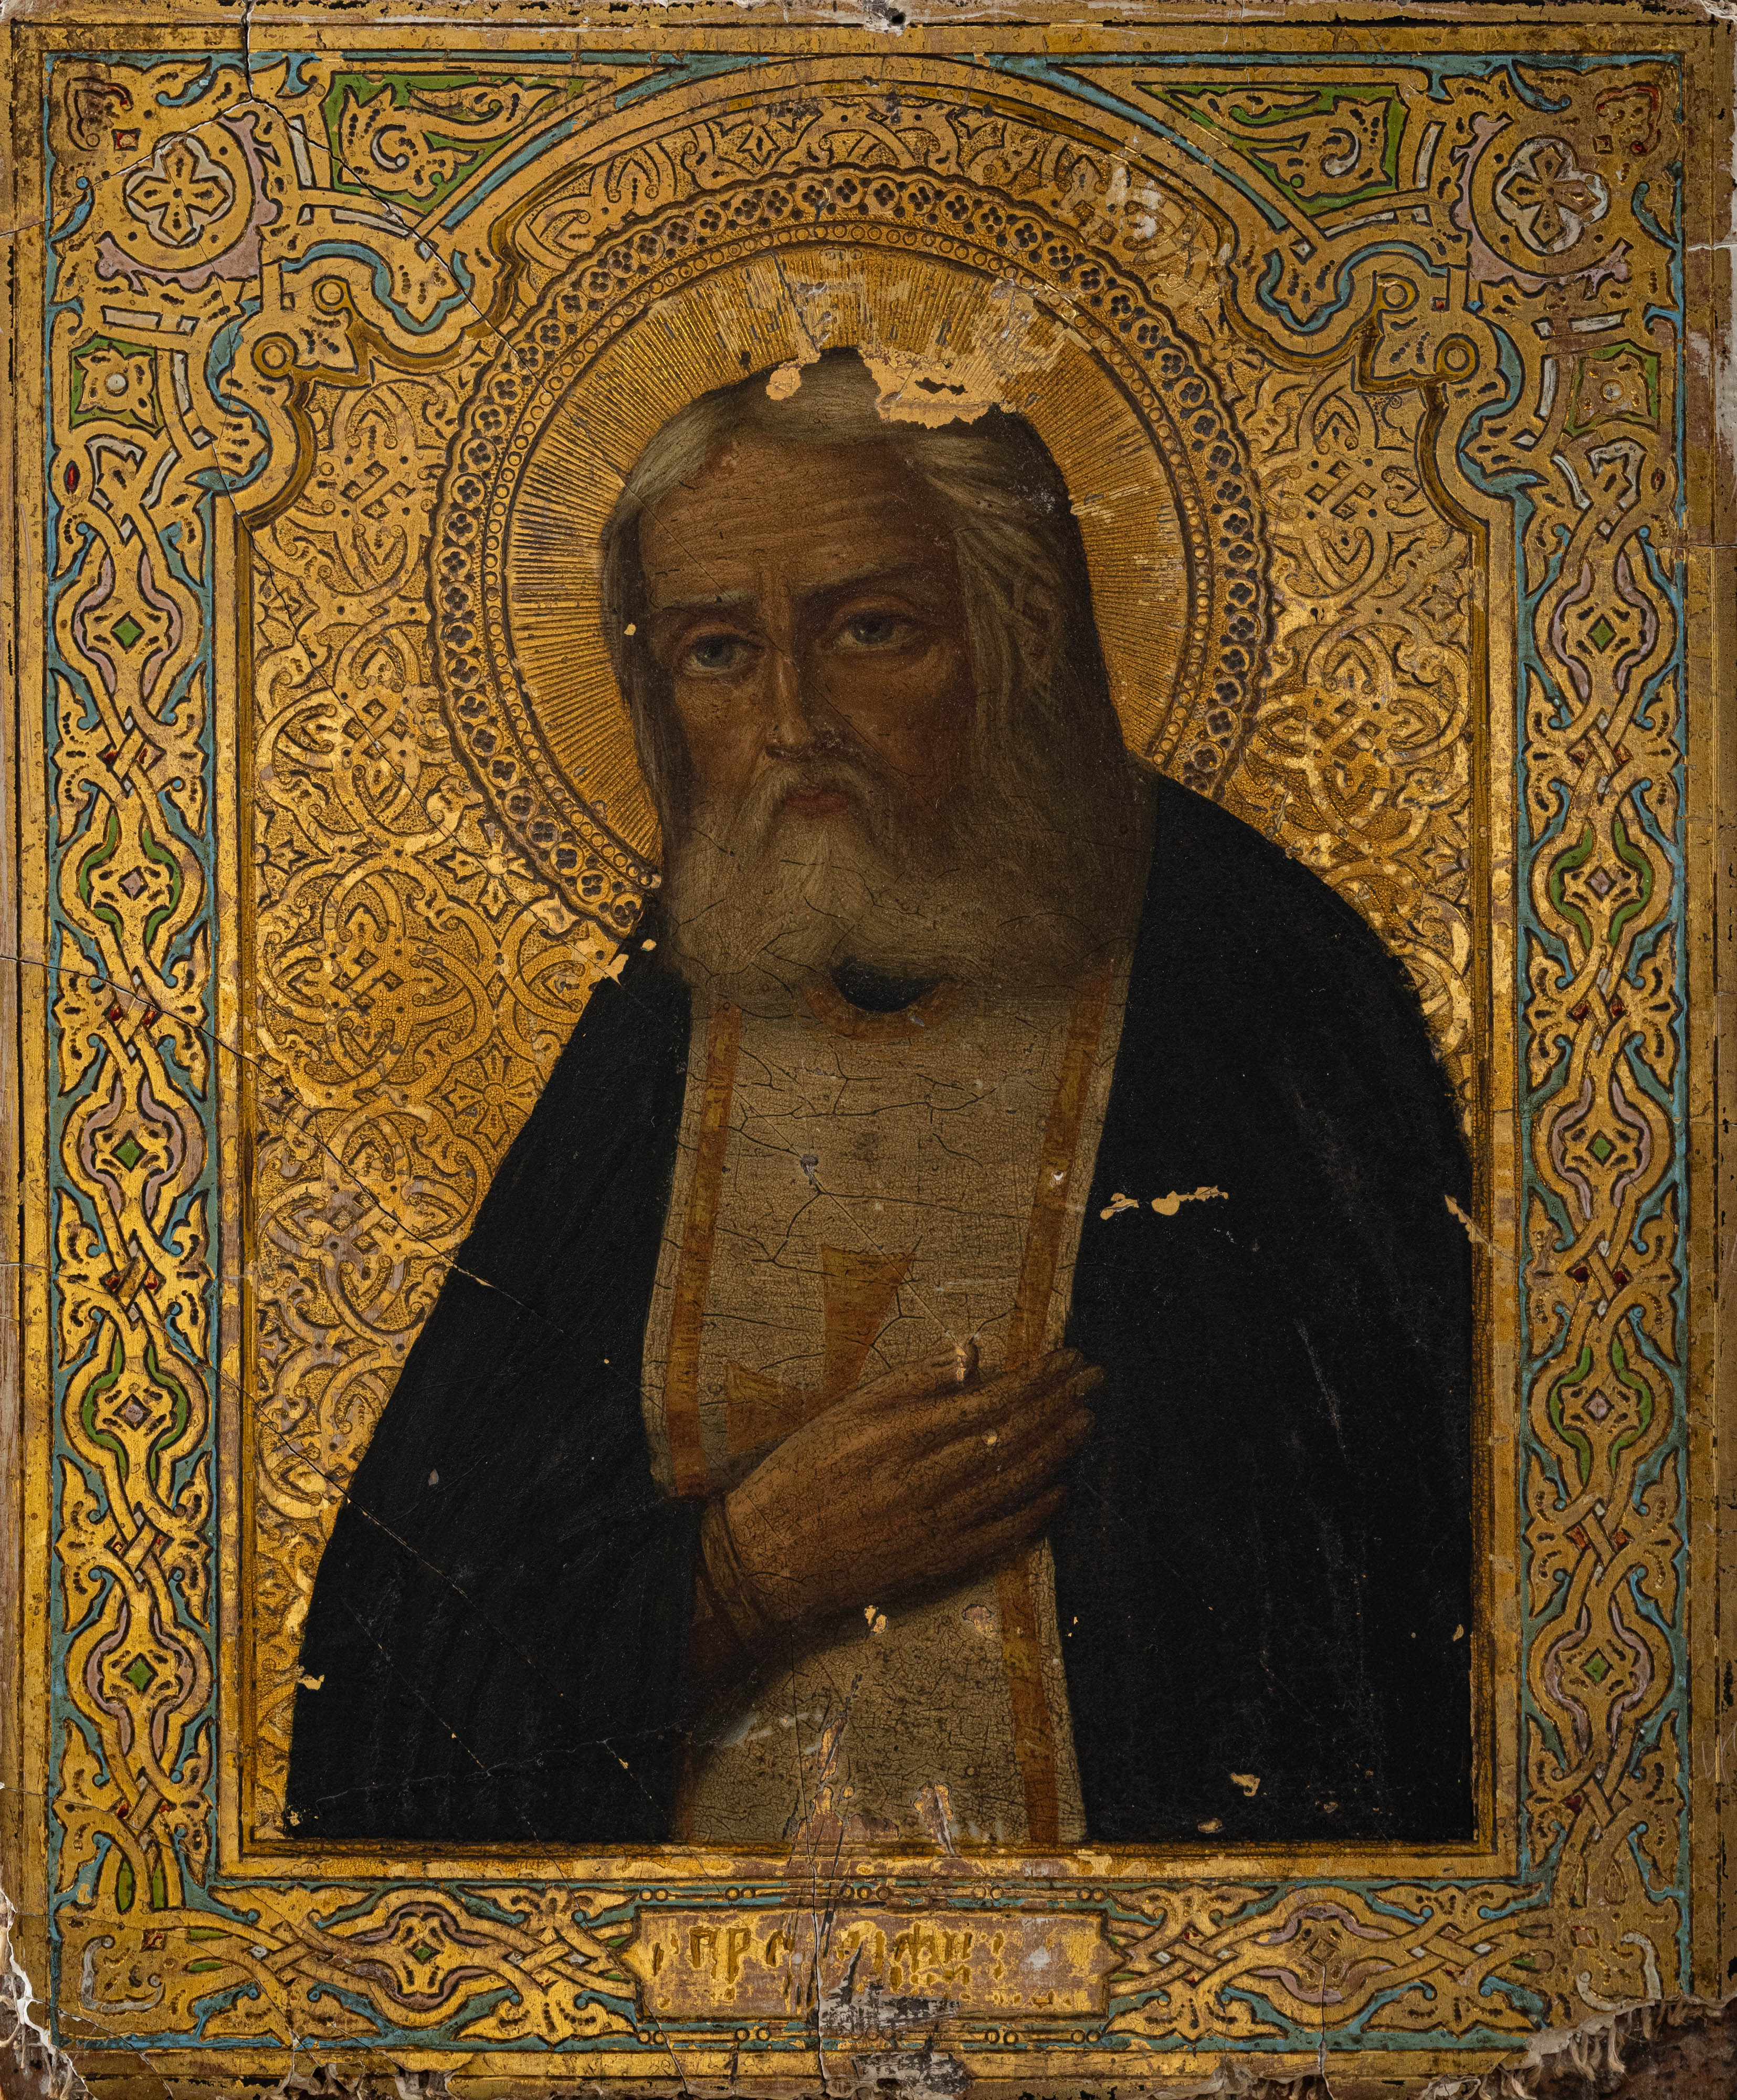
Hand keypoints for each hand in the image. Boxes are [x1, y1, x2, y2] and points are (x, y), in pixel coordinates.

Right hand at [718, 1343, 1098, 1628]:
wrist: (767, 1561)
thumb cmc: (800, 1476)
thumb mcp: (844, 1414)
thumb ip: (910, 1383)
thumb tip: (971, 1353)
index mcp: (901, 1435)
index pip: (991, 1400)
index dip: (1037, 1378)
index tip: (1067, 1358)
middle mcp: (926, 1480)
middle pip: (1013, 1436)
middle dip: (1060, 1403)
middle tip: (1094, 1379)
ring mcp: (935, 1526)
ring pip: (1014, 1481)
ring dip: (1058, 1448)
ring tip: (1086, 1421)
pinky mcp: (936, 1564)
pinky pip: (1001, 1535)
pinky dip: (1035, 1511)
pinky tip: (1058, 1489)